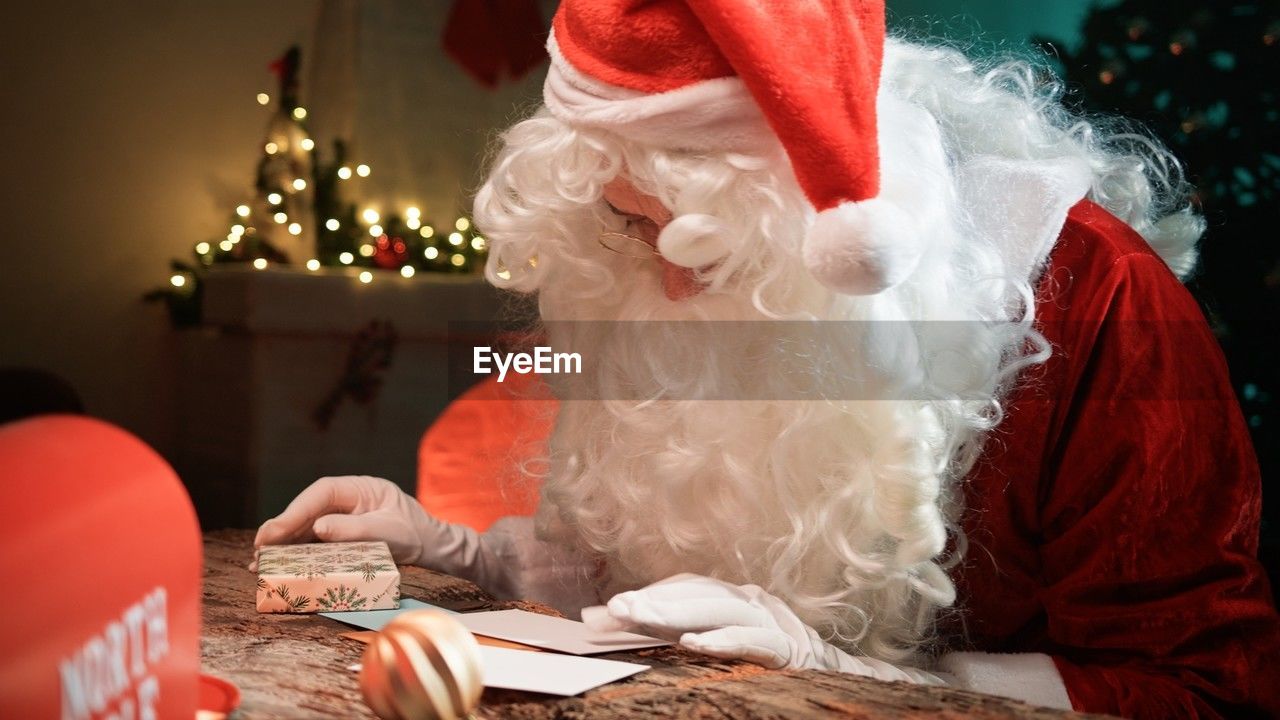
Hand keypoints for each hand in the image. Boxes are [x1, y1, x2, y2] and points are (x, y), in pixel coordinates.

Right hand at [253, 476, 450, 567]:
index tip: (274, 531)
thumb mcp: (387, 532)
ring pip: (306, 525)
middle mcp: (348, 498)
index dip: (294, 511)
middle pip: (307, 508)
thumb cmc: (414, 534)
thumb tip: (318, 528)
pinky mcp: (341, 532)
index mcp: (360, 488)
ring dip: (283, 543)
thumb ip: (353, 530)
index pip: (321, 494)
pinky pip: (314, 539)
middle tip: (259, 549)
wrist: (432, 546)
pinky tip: (279, 565)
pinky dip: (296, 551)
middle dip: (282, 528)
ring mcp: (343, 514)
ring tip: (260, 562)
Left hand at [583, 573, 943, 683]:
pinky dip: (724, 640)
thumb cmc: (764, 659)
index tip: (606, 611)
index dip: (648, 596)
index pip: (685, 588)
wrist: (836, 677)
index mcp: (733, 597)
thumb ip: (662, 628)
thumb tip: (597, 618)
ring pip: (720, 608)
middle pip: (697, 593)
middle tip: (614, 610)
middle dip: (653, 600)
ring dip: (677, 613)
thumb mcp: (712, 641)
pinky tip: (694, 645)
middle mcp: (751, 600)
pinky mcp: (787, 648)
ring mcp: (771, 620)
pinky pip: (754, 640)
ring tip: (638, 618)